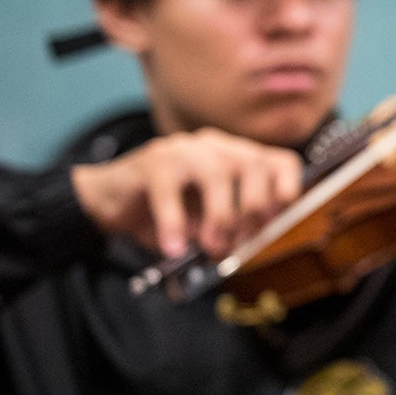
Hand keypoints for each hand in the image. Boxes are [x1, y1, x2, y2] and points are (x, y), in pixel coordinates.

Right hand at [68, 129, 303, 259]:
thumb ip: (232, 226)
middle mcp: (216, 147)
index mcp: (237, 157)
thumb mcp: (208, 221)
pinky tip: (174, 247)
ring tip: (211, 248)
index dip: (286, 193)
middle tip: (236, 245)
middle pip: (254, 167)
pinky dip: (175, 224)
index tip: (274, 224)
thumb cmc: (167, 212)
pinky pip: (169, 191)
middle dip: (251, 213)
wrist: (109, 200)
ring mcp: (184, 149)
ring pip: (217, 175)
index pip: (282, 163)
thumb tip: (248, 244)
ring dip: (221, 218)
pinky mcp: (152, 161)